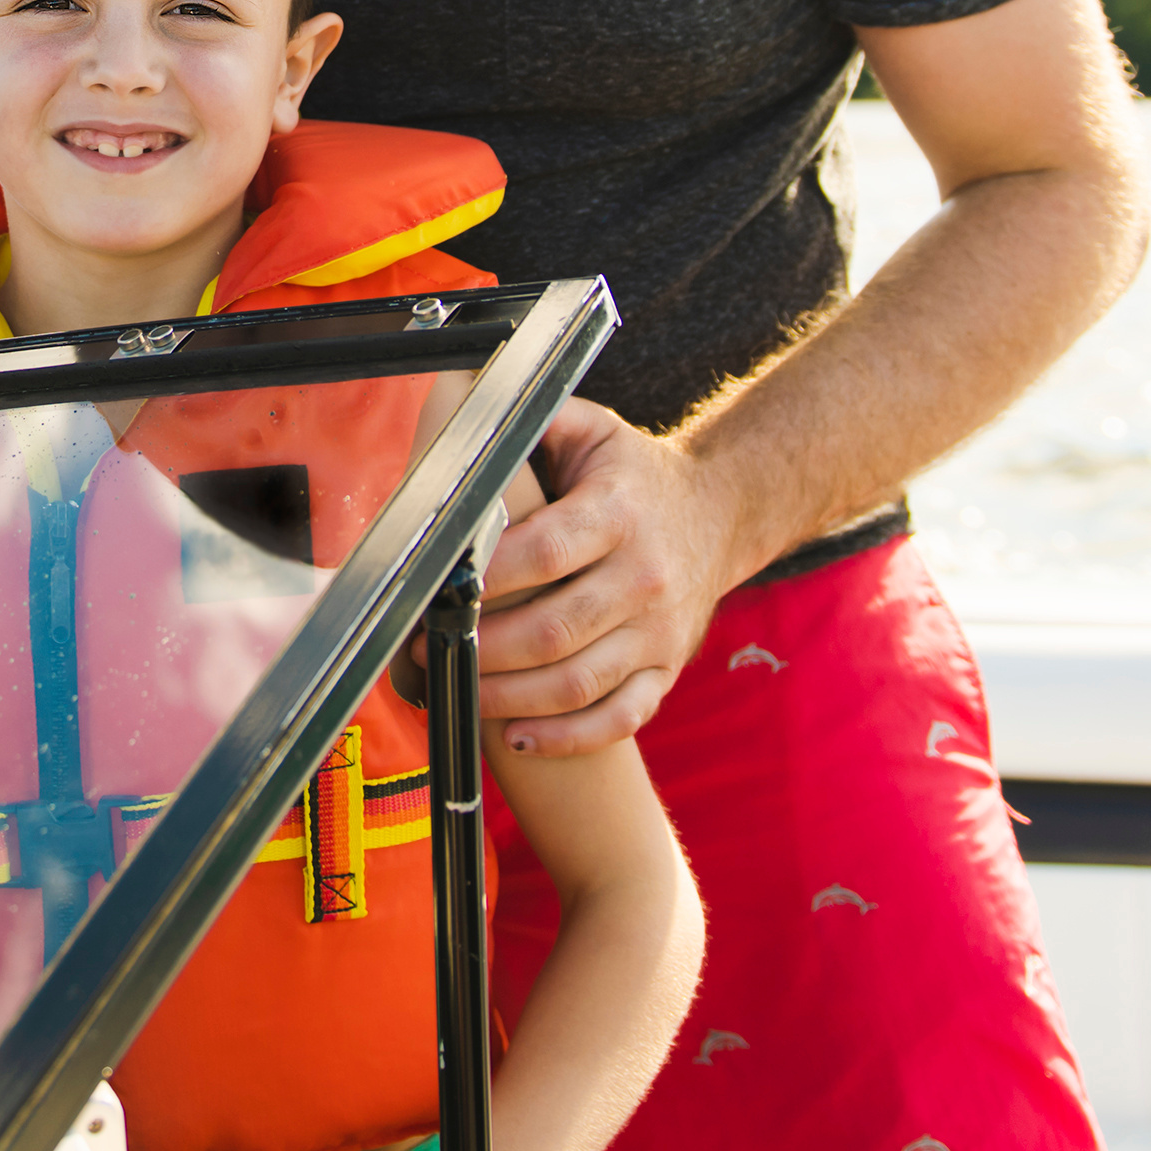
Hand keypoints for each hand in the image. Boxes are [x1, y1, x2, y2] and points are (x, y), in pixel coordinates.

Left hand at [472, 399, 753, 756]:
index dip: (488, 577)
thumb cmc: (635, 476)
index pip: (545, 552)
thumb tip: (473, 413)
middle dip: (482, 648)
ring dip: (509, 697)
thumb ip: (538, 421)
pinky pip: (620, 718)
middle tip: (429, 647)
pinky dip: (567, 737)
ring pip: (578, 683)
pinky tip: (519, 736)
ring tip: (460, 689)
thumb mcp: (594, 431)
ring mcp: (659, 631)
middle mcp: (644, 577)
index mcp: (619, 514)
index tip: (441, 588)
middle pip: (554, 630)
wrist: (721, 514)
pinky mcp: (667, 669)